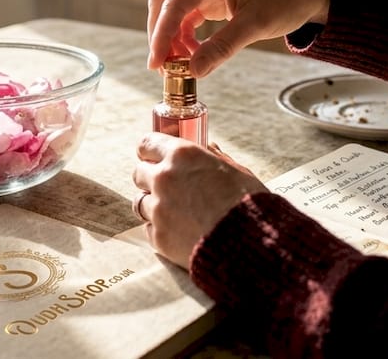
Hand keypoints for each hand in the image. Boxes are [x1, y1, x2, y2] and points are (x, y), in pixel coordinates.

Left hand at [131, 134, 267, 268]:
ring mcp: (158, 209)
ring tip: (173, 211)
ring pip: (140, 202)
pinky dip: (160, 229)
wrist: (249, 244)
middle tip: (166, 186)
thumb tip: (208, 148)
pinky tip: (178, 231)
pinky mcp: (159, 237)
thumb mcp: (236, 171)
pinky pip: (149, 229)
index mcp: (182, 155)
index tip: (153, 157)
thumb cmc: (248, 203)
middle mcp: (164, 178)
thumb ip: (215, 157)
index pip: (147, 144)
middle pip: (138, 173)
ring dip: (153, 204)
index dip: (150, 151)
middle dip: (150, 178)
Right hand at [146, 0, 330, 76]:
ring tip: (180, 64)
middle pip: (164, 3)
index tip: (155, 64)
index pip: (174, 4)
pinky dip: (184, 34)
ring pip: (172, 9)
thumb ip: (222, 47)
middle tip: (163, 69)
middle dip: (160, 36)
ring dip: (171, 36)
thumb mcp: (255, 25)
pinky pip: (186, 13)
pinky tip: (193, 52)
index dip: (160, 36)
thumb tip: (193, 71)